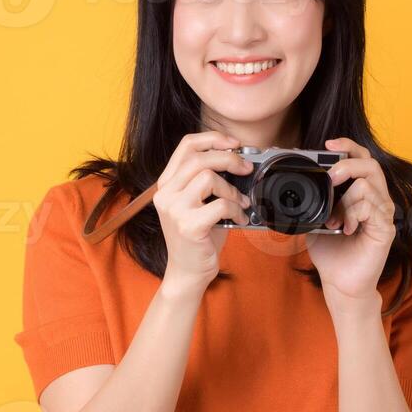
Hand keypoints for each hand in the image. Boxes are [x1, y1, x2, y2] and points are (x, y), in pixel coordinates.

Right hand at [156, 131, 253, 291]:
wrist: (188, 272)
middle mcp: (165, 194)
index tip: (233, 144)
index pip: (186, 146)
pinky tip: (239, 219)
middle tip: (246, 169)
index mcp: (167, 184)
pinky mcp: (188, 225)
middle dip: (229, 159)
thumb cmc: (198, 237)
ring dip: (232, 189)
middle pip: (199, 158)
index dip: (212, 139)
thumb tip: (241, 161)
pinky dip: (236, 210)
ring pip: (208, 178)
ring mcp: (174, 209)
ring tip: (240, 202)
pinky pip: (220, 205)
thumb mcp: (199, 204)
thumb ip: (209, 181)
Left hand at [306, 137, 395, 309]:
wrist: (339, 283)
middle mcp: (376, 200)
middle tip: (330, 178)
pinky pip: (371, 208)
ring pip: (367, 186)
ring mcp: (383, 214)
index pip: (362, 159)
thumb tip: (296, 180)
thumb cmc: (331, 253)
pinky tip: (345, 229)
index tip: (329, 143)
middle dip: (347, 166)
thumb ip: (314, 199)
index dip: (349, 146)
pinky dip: (353, 215)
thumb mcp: (315, 219)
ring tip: (333, 220)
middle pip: (371, 164)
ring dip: (344, 201)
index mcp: (361, 194)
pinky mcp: (386, 229)